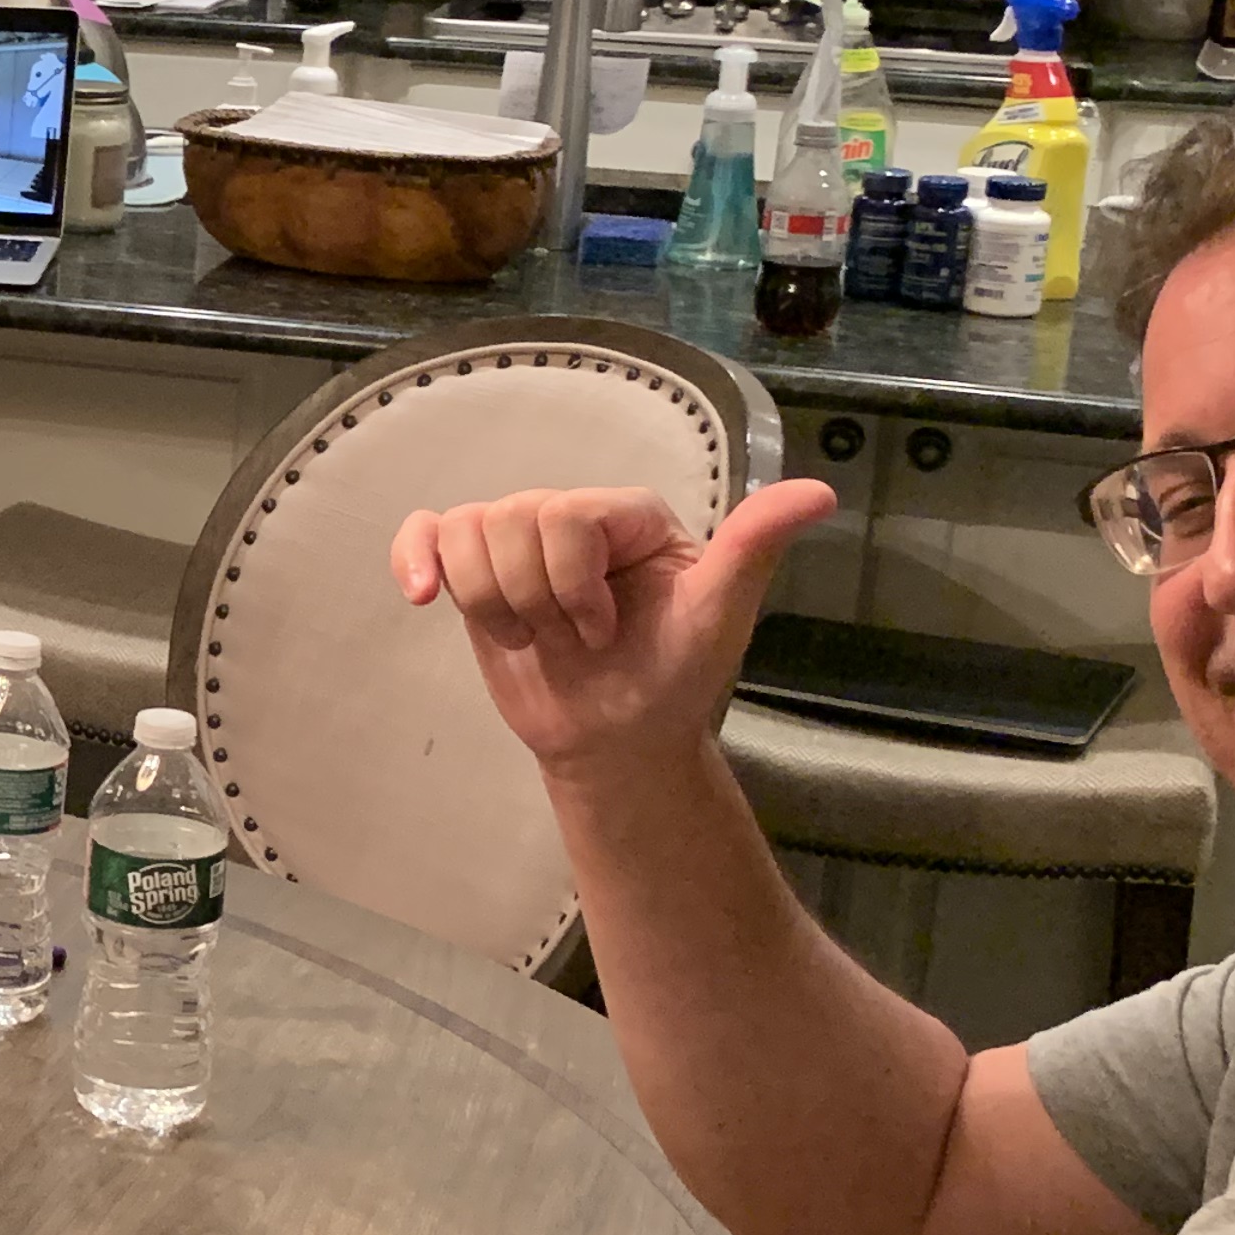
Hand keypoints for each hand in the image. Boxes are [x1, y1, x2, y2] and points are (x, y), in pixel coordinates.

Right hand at [387, 479, 831, 776]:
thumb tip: (821, 492)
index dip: (570, 582)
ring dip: (490, 605)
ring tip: (532, 640)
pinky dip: (413, 559)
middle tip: (572, 642)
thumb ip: (752, 547)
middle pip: (508, 519)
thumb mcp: (717, 616)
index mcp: (626, 513)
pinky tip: (419, 597)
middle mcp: (571, 515)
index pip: (563, 513)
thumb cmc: (672, 680)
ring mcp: (516, 543)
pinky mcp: (474, 574)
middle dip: (533, 599)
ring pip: (464, 532)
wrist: (617, 742)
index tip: (604, 632)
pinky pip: (425, 536)